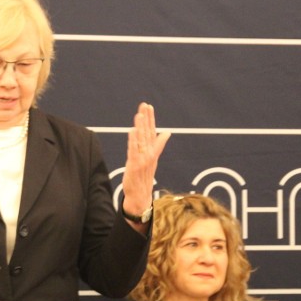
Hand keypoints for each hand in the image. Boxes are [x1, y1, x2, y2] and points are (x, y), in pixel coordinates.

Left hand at [121, 102, 170, 227]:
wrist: (140, 196)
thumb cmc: (144, 176)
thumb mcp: (152, 159)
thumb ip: (158, 144)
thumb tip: (167, 132)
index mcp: (152, 151)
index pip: (152, 131)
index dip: (151, 119)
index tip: (149, 106)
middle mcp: (149, 154)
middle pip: (148, 133)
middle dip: (146, 118)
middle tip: (145, 105)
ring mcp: (143, 160)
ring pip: (142, 140)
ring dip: (141, 127)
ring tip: (139, 114)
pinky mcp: (135, 166)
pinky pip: (135, 151)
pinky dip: (134, 141)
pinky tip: (133, 131)